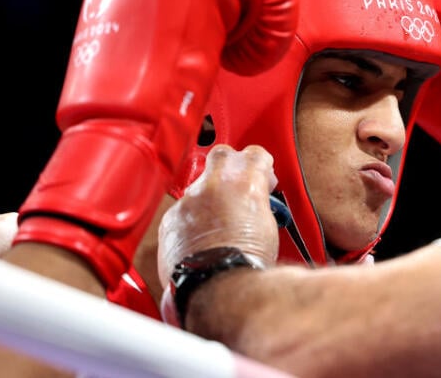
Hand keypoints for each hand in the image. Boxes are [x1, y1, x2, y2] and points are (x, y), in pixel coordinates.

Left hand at [157, 144, 280, 289]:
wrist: (217, 286)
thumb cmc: (246, 262)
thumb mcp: (269, 228)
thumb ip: (259, 205)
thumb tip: (257, 205)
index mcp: (245, 183)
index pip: (255, 154)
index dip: (261, 164)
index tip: (264, 177)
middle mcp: (214, 185)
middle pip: (222, 155)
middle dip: (231, 165)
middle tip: (240, 184)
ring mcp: (190, 201)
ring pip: (200, 185)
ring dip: (210, 197)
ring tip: (221, 221)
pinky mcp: (171, 219)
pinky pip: (183, 210)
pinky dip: (192, 219)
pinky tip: (202, 237)